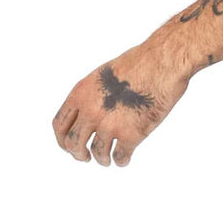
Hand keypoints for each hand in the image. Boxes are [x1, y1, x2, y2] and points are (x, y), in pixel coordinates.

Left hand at [52, 40, 188, 166]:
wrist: (163, 62)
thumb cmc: (140, 61)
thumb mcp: (106, 73)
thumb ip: (94, 94)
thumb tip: (90, 112)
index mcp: (82, 93)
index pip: (60, 124)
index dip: (62, 139)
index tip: (68, 145)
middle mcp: (91, 111)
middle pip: (73, 144)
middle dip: (79, 154)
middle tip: (85, 156)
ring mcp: (109, 125)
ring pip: (97, 154)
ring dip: (102, 159)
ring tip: (108, 158)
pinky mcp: (130, 135)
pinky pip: (120, 157)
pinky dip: (121, 160)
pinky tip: (124, 158)